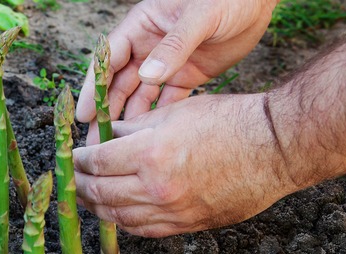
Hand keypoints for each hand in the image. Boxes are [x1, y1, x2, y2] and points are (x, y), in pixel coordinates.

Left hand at [73, 94, 298, 236]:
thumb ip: (133, 127)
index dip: (77, 159)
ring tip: (87, 197)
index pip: (96, 162)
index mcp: (150, 153)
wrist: (275, 149)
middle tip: (72, 178)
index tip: (71, 156)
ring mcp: (171, 212)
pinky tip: (116, 212)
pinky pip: (142, 230)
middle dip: (79, 185)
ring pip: (117, 216)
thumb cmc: (229, 121)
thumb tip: (104, 137)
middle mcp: (156, 188)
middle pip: (99, 192)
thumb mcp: (174, 112)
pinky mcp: (186, 226)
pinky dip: (123, 222)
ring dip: (97, 206)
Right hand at [76, 0, 276, 138]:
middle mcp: (148, 46)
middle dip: (106, 111)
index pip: (109, 59)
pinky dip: (157, 119)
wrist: (261, 1)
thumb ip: (174, 45)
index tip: (84, 112)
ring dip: (128, 119)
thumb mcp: (201, 16)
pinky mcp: (186, 76)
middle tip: (94, 140)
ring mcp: (166, 63)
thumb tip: (146, 75)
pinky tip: (147, 139)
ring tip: (115, 147)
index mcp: (142, 25)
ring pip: (139, 96)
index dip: (94, 87)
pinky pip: (166, 101)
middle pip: (119, 83)